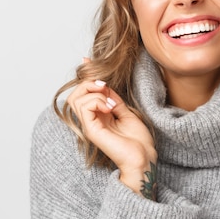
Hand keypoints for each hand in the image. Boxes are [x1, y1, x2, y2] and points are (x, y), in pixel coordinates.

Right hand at [67, 62, 156, 197]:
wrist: (144, 158)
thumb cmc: (138, 141)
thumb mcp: (125, 111)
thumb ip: (113, 98)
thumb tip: (104, 82)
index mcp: (97, 115)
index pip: (82, 92)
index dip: (84, 75)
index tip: (87, 60)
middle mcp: (91, 120)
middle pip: (75, 94)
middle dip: (89, 83)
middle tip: (106, 87)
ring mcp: (89, 126)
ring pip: (76, 98)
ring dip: (95, 93)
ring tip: (112, 102)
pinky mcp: (92, 131)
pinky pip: (85, 107)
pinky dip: (98, 101)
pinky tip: (111, 108)